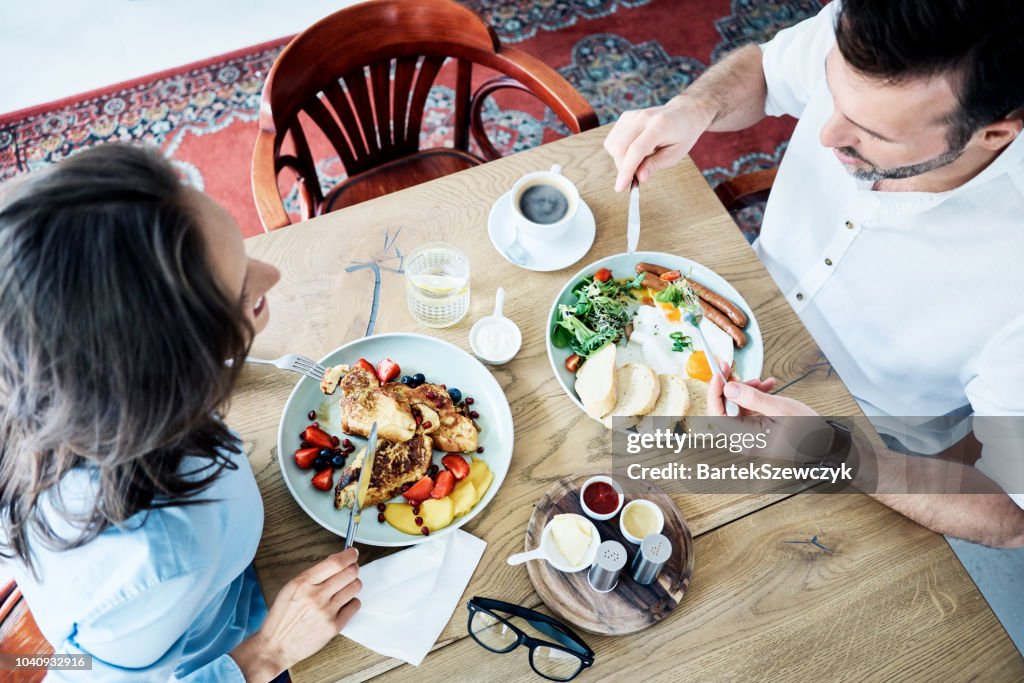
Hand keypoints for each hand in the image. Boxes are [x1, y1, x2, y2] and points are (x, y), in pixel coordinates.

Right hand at [232, 548, 361, 679]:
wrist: (276, 646)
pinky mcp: (334, 626)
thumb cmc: (282, 618)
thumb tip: (335, 562)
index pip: (335, 563)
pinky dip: (351, 602)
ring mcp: (326, 612)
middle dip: (353, 568)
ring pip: (354, 588)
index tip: (352, 553)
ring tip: (345, 588)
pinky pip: (354, 606)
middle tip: (351, 569)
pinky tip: (342, 604)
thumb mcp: (290, 589)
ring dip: (353, 584)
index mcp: (303, 583)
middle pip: (349, 573)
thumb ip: (312, 575)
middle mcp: (316, 596)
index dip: (348, 555)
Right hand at [603, 95, 713, 191]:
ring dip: (620, 160)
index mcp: (659, 126)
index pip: (636, 150)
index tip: (620, 188)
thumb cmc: (683, 134)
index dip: (626, 171)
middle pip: (619, 148)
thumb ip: (655, 165)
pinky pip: (612, 139)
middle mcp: (643, 118)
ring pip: (612, 145)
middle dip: (623, 167)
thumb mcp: (675, 154)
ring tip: (636, 161)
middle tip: (635, 175)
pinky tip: (631, 152)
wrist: (684, 113)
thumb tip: (639, 178)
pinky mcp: (625, 117)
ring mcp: (632, 116)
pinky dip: (618, 151)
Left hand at [706, 361, 830, 461]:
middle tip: (733, 369)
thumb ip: (753, 398)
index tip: (719, 374)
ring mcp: (749, 437)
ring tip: (761, 382)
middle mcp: (743, 440)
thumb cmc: (807, 430)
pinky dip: (753, 398)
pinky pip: (746, 412)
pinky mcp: (755, 432)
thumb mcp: (780, 408)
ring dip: (745, 392)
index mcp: (746, 438)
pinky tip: (766, 387)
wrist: (823, 443)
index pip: (717, 415)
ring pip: (735, 408)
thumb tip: (729, 388)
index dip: (715, 392)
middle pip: (724, 410)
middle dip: (731, 388)